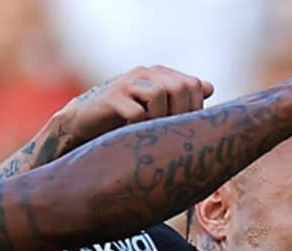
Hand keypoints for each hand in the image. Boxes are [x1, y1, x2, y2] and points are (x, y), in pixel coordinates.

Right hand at [57, 66, 214, 147]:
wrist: (82, 121)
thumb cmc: (121, 118)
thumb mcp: (153, 106)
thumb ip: (178, 97)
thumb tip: (208, 87)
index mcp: (158, 73)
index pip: (192, 84)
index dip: (195, 108)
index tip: (187, 130)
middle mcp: (144, 73)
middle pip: (179, 87)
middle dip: (181, 114)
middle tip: (172, 135)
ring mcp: (126, 84)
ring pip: (160, 95)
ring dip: (161, 119)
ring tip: (154, 134)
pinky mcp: (110, 99)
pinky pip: (136, 112)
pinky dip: (140, 126)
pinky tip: (135, 136)